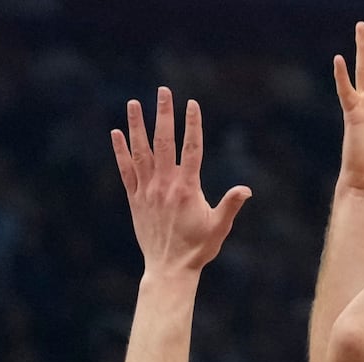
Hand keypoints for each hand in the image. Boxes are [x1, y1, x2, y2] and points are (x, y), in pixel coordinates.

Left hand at [111, 87, 250, 276]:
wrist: (169, 269)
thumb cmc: (198, 249)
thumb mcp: (219, 227)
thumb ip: (230, 205)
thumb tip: (246, 189)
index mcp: (187, 189)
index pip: (191, 149)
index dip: (192, 125)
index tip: (192, 104)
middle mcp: (165, 185)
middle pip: (164, 142)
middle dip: (164, 114)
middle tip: (163, 91)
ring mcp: (147, 191)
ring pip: (140, 152)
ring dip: (137, 126)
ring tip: (134, 103)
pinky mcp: (135, 199)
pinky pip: (126, 170)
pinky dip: (121, 151)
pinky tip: (117, 133)